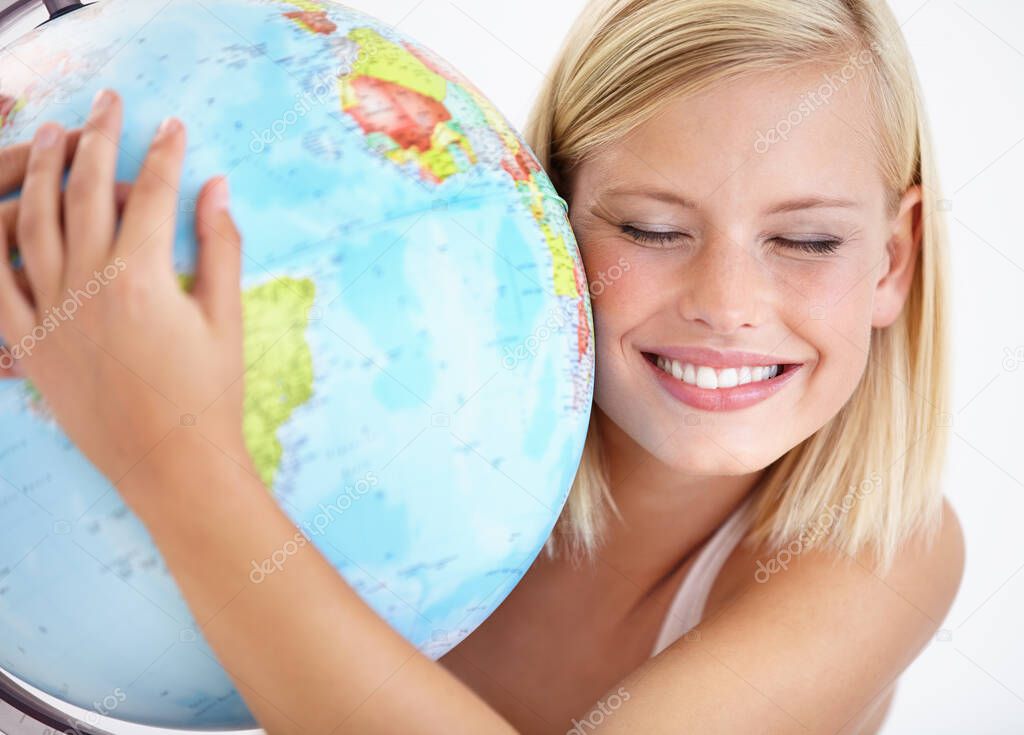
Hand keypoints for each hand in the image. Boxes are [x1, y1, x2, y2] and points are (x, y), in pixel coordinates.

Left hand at [0, 89, 252, 496]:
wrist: (172, 466)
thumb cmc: (208, 396)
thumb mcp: (226, 318)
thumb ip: (221, 247)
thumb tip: (218, 190)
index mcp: (142, 278)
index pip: (151, 194)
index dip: (165, 154)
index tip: (173, 126)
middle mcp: (88, 286)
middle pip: (86, 192)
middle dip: (99, 140)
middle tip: (108, 104)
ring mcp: (51, 314)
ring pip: (35, 223)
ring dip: (42, 171)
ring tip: (51, 133)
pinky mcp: (31, 344)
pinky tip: (0, 211)